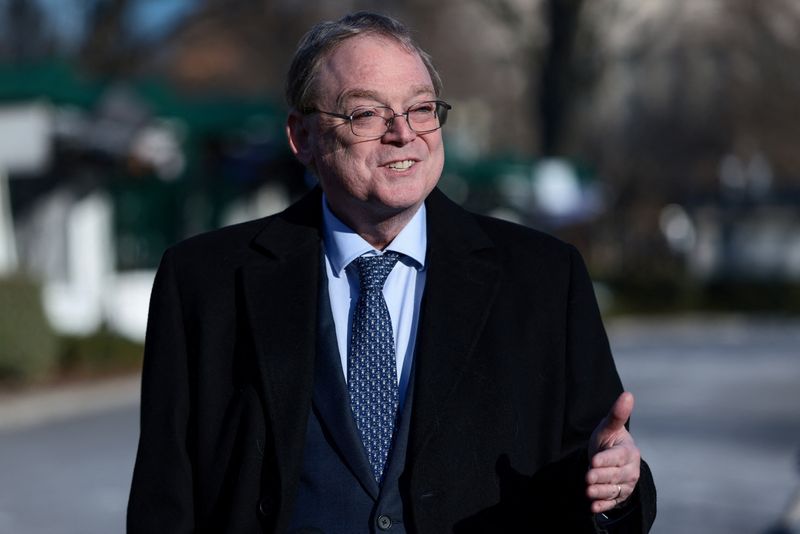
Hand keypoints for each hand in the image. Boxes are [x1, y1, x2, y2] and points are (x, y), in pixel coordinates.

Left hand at [586, 391, 640, 513]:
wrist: (609, 459)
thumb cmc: (608, 440)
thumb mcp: (609, 427)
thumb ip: (617, 414)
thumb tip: (628, 394)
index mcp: (629, 452)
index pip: (618, 457)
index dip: (607, 460)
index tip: (594, 460)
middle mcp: (630, 470)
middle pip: (615, 475)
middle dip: (601, 476)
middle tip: (588, 477)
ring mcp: (625, 485)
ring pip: (613, 490)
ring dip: (600, 492)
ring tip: (588, 492)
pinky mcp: (619, 496)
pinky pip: (611, 502)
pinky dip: (603, 505)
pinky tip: (593, 507)